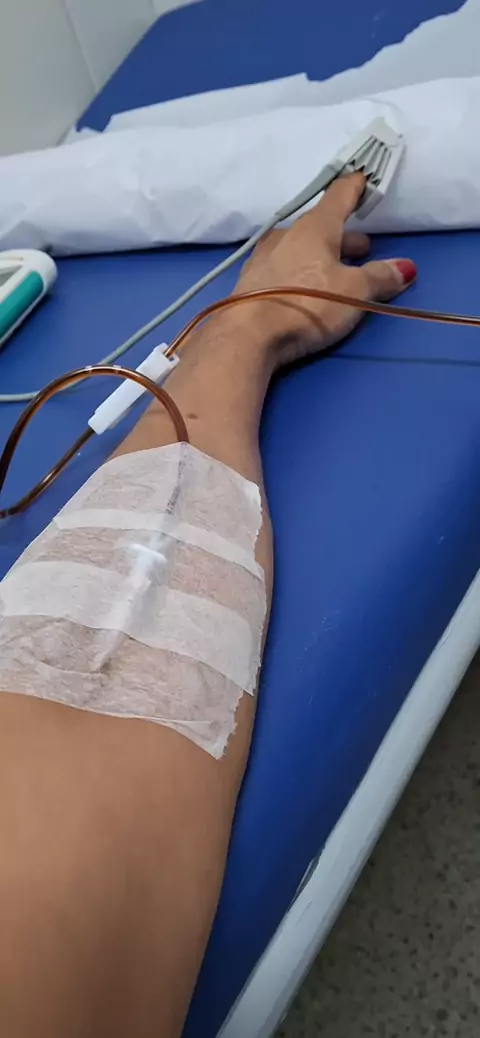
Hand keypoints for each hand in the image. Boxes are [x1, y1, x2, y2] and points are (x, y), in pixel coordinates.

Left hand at [235, 173, 415, 367]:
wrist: (246, 337)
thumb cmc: (306, 305)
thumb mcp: (352, 293)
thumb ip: (379, 278)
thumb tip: (404, 268)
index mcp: (315, 227)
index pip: (339, 195)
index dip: (355, 187)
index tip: (363, 180)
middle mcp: (287, 235)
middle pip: (321, 227)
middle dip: (344, 238)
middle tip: (363, 252)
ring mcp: (264, 258)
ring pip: (301, 248)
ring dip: (322, 256)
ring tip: (337, 273)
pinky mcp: (251, 283)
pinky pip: (284, 267)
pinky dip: (301, 272)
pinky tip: (306, 290)